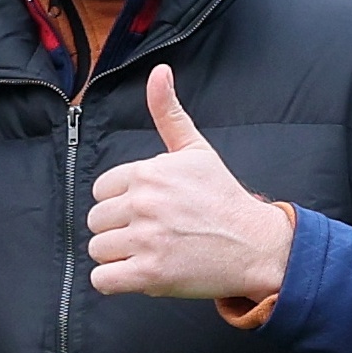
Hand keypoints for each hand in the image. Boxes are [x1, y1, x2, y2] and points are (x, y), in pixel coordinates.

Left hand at [85, 67, 295, 305]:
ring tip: (150, 252)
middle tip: (152, 233)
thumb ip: (169, 113)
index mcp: (149, 173)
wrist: (255, 245)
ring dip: (118, 257)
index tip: (149, 210)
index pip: (101, 190)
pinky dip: (114, 282)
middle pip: (96, 220)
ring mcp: (147, 240)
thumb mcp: (196, 150)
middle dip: (119, 230)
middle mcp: (144, 203)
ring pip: (97, 250)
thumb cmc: (223, 198)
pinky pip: (103, 280)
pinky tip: (138, 274)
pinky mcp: (150, 274)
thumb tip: (159, 71)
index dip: (122, 202)